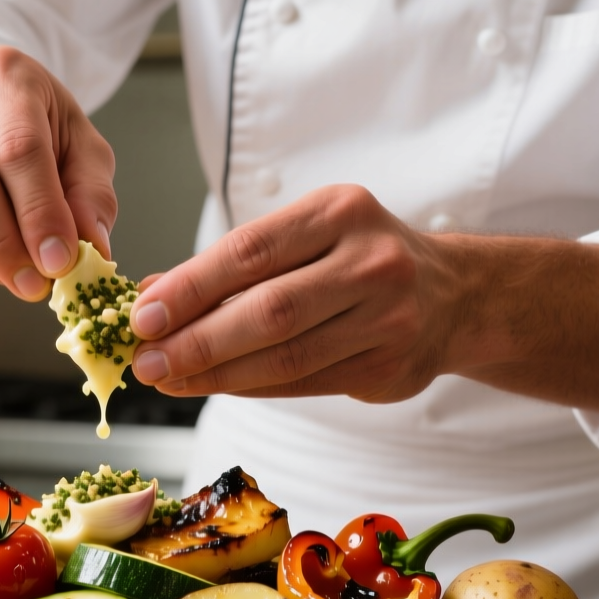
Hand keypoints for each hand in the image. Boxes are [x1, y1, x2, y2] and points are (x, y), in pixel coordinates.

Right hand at [0, 47, 116, 299]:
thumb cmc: (41, 127)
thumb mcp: (82, 146)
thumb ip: (92, 194)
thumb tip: (91, 248)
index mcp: (5, 75)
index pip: (17, 147)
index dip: (39, 211)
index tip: (61, 260)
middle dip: (3, 243)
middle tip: (35, 284)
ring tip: (17, 277)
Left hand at [127, 184, 598, 414]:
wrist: (455, 294)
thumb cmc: (357, 259)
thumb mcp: (303, 236)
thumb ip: (232, 265)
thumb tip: (151, 295)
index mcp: (341, 211)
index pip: (250, 251)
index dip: (191, 287)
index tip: (142, 314)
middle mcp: (372, 261)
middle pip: (268, 310)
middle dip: (197, 340)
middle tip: (146, 359)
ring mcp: (389, 318)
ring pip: (286, 356)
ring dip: (217, 374)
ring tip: (168, 378)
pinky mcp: (391, 367)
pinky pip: (305, 383)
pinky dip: (252, 387)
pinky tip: (213, 386)